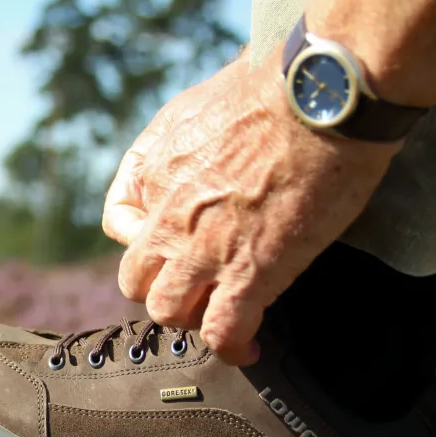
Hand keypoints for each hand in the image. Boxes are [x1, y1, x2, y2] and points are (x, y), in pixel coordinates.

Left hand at [102, 51, 401, 364]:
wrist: (318, 101)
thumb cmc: (269, 88)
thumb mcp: (195, 102)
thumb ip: (176, 135)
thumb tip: (183, 147)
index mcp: (154, 175)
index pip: (117, 222)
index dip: (142, 237)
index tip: (170, 240)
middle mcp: (167, 219)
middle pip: (136, 279)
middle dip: (162, 285)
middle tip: (197, 284)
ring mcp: (204, 252)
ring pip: (168, 312)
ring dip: (192, 317)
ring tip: (221, 314)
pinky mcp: (250, 275)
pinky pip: (222, 331)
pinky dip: (232, 347)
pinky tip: (248, 348)